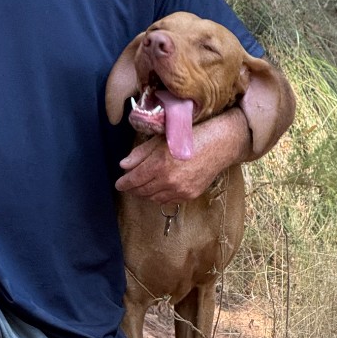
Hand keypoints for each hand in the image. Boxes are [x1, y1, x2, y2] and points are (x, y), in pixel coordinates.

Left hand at [115, 108, 250, 204]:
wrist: (218, 145)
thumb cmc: (189, 137)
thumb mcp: (160, 140)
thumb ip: (140, 154)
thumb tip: (123, 165)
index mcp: (159, 164)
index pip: (134, 180)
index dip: (124, 183)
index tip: (118, 184)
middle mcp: (168, 181)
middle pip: (142, 191)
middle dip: (133, 189)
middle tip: (129, 185)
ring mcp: (180, 190)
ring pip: (154, 198)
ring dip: (146, 194)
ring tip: (143, 186)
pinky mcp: (189, 195)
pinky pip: (169, 201)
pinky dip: (160, 197)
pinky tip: (159, 189)